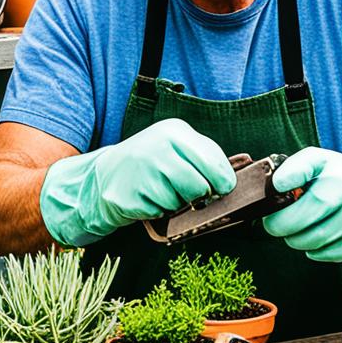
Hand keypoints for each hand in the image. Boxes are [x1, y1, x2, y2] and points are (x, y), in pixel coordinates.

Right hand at [40, 119, 237, 246]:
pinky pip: (161, 211)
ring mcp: (143, 169)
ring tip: (160, 191)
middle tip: (185, 192)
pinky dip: (158, 211)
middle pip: (202, 186)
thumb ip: (206, 160)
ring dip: (176, 204)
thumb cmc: (150, 166)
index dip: (223, 184)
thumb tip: (238, 177)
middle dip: (199, 196)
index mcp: (176, 131)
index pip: (216, 164)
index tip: (218, 189)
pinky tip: (146, 198)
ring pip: (182, 201)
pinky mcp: (131, 193)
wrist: (102, 177)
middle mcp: (160, 145)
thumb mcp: (176, 151)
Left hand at [262, 147, 341, 261]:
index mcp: (336, 174)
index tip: (277, 189)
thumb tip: (275, 186)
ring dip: (295, 239)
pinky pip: (328, 254)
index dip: (287, 182)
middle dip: (280, 225)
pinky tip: (317, 237)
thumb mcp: (321, 161)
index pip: (304, 175)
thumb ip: (295, 168)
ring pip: (312, 242)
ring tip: (296, 230)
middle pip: (302, 220)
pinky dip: (315, 250)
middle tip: (274, 224)